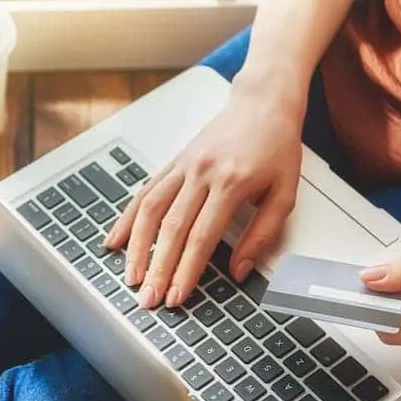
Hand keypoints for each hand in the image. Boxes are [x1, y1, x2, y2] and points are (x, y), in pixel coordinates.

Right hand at [105, 84, 304, 308]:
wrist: (262, 102)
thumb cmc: (276, 146)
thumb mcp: (284, 194)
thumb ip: (262, 234)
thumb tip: (240, 270)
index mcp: (231, 183)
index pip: (202, 236)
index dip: (186, 270)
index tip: (177, 296)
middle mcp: (201, 173)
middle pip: (171, 229)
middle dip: (157, 269)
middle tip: (148, 298)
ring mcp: (183, 166)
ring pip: (150, 210)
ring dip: (137, 248)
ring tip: (130, 276)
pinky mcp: (173, 162)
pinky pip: (145, 192)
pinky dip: (128, 218)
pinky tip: (116, 240)